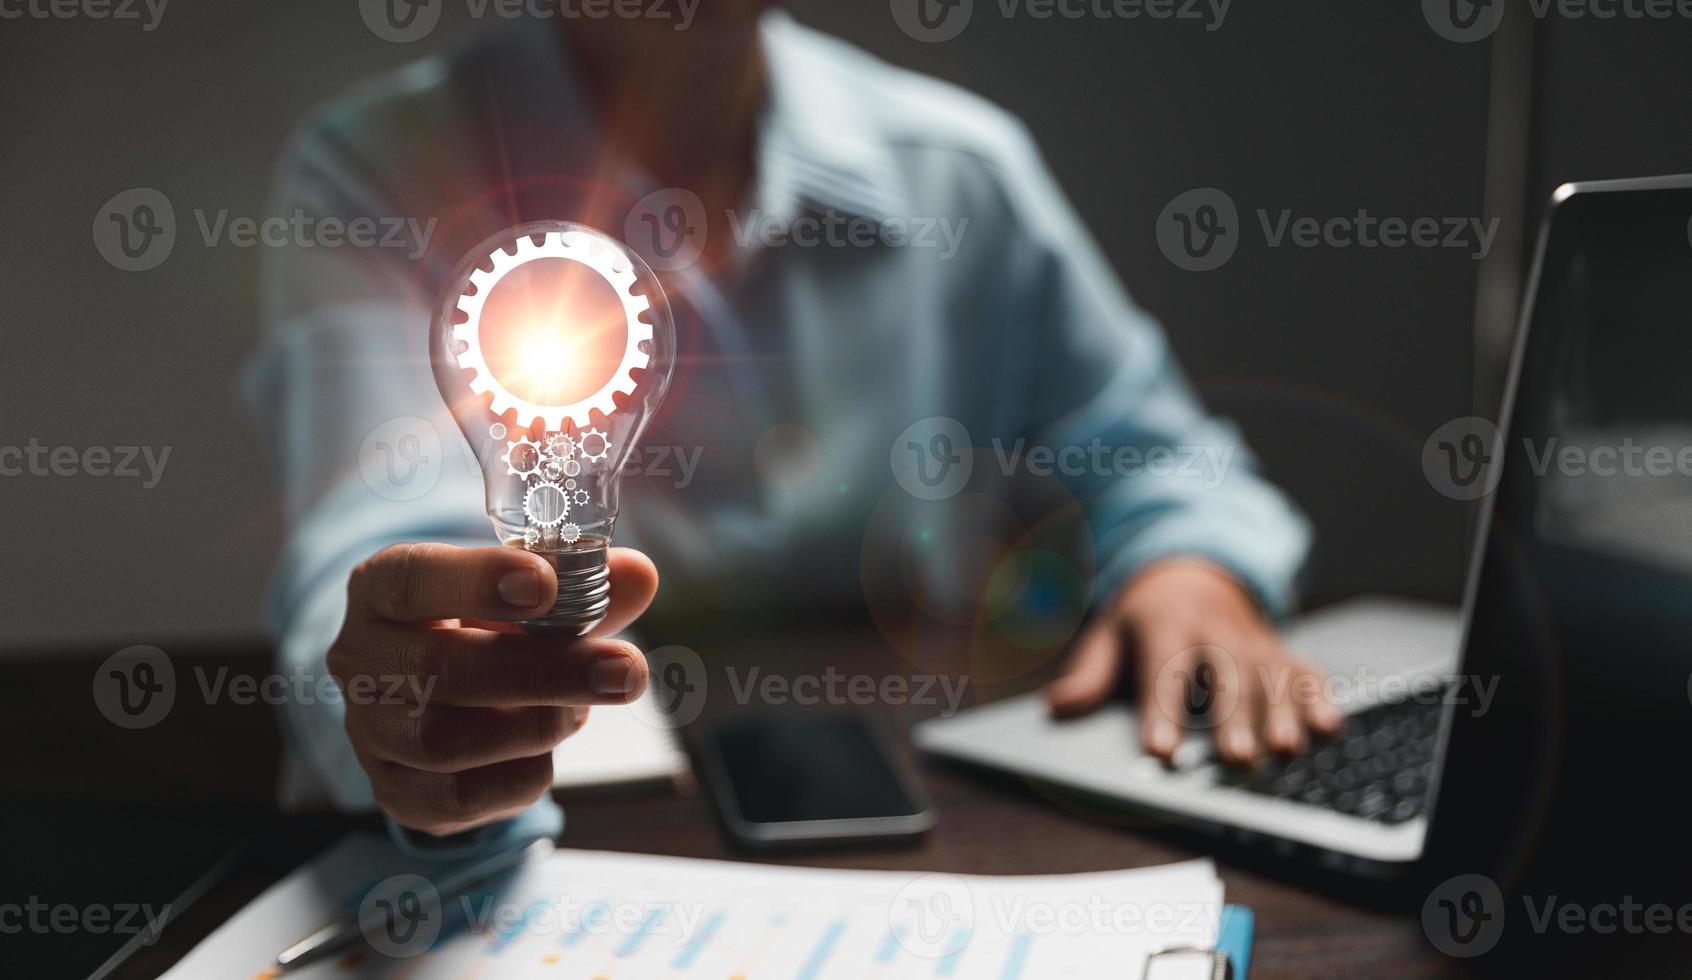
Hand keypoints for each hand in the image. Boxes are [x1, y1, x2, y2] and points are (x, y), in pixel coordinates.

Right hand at [328, 542, 657, 835]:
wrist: (446, 697)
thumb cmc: (488, 628)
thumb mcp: (528, 596)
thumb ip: (583, 587)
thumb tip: (639, 575)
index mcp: (381, 590)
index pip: (412, 579)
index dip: (477, 581)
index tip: (546, 585)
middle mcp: (360, 658)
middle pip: (440, 669)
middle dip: (546, 671)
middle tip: (624, 671)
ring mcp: (370, 731)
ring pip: (445, 741)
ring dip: (535, 726)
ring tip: (580, 710)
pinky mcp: (394, 791)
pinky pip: (458, 797)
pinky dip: (520, 776)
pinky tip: (543, 752)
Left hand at [1045, 560, 1338, 764]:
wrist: (1195, 575)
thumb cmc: (1147, 620)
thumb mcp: (1109, 636)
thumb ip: (1090, 674)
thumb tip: (1057, 708)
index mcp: (1167, 625)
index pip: (1163, 671)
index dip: (1161, 713)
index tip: (1159, 751)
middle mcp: (1216, 631)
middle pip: (1226, 677)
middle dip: (1233, 719)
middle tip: (1235, 758)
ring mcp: (1254, 642)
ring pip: (1271, 678)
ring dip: (1282, 715)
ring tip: (1285, 750)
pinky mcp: (1282, 652)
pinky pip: (1305, 672)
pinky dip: (1319, 698)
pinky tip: (1329, 728)